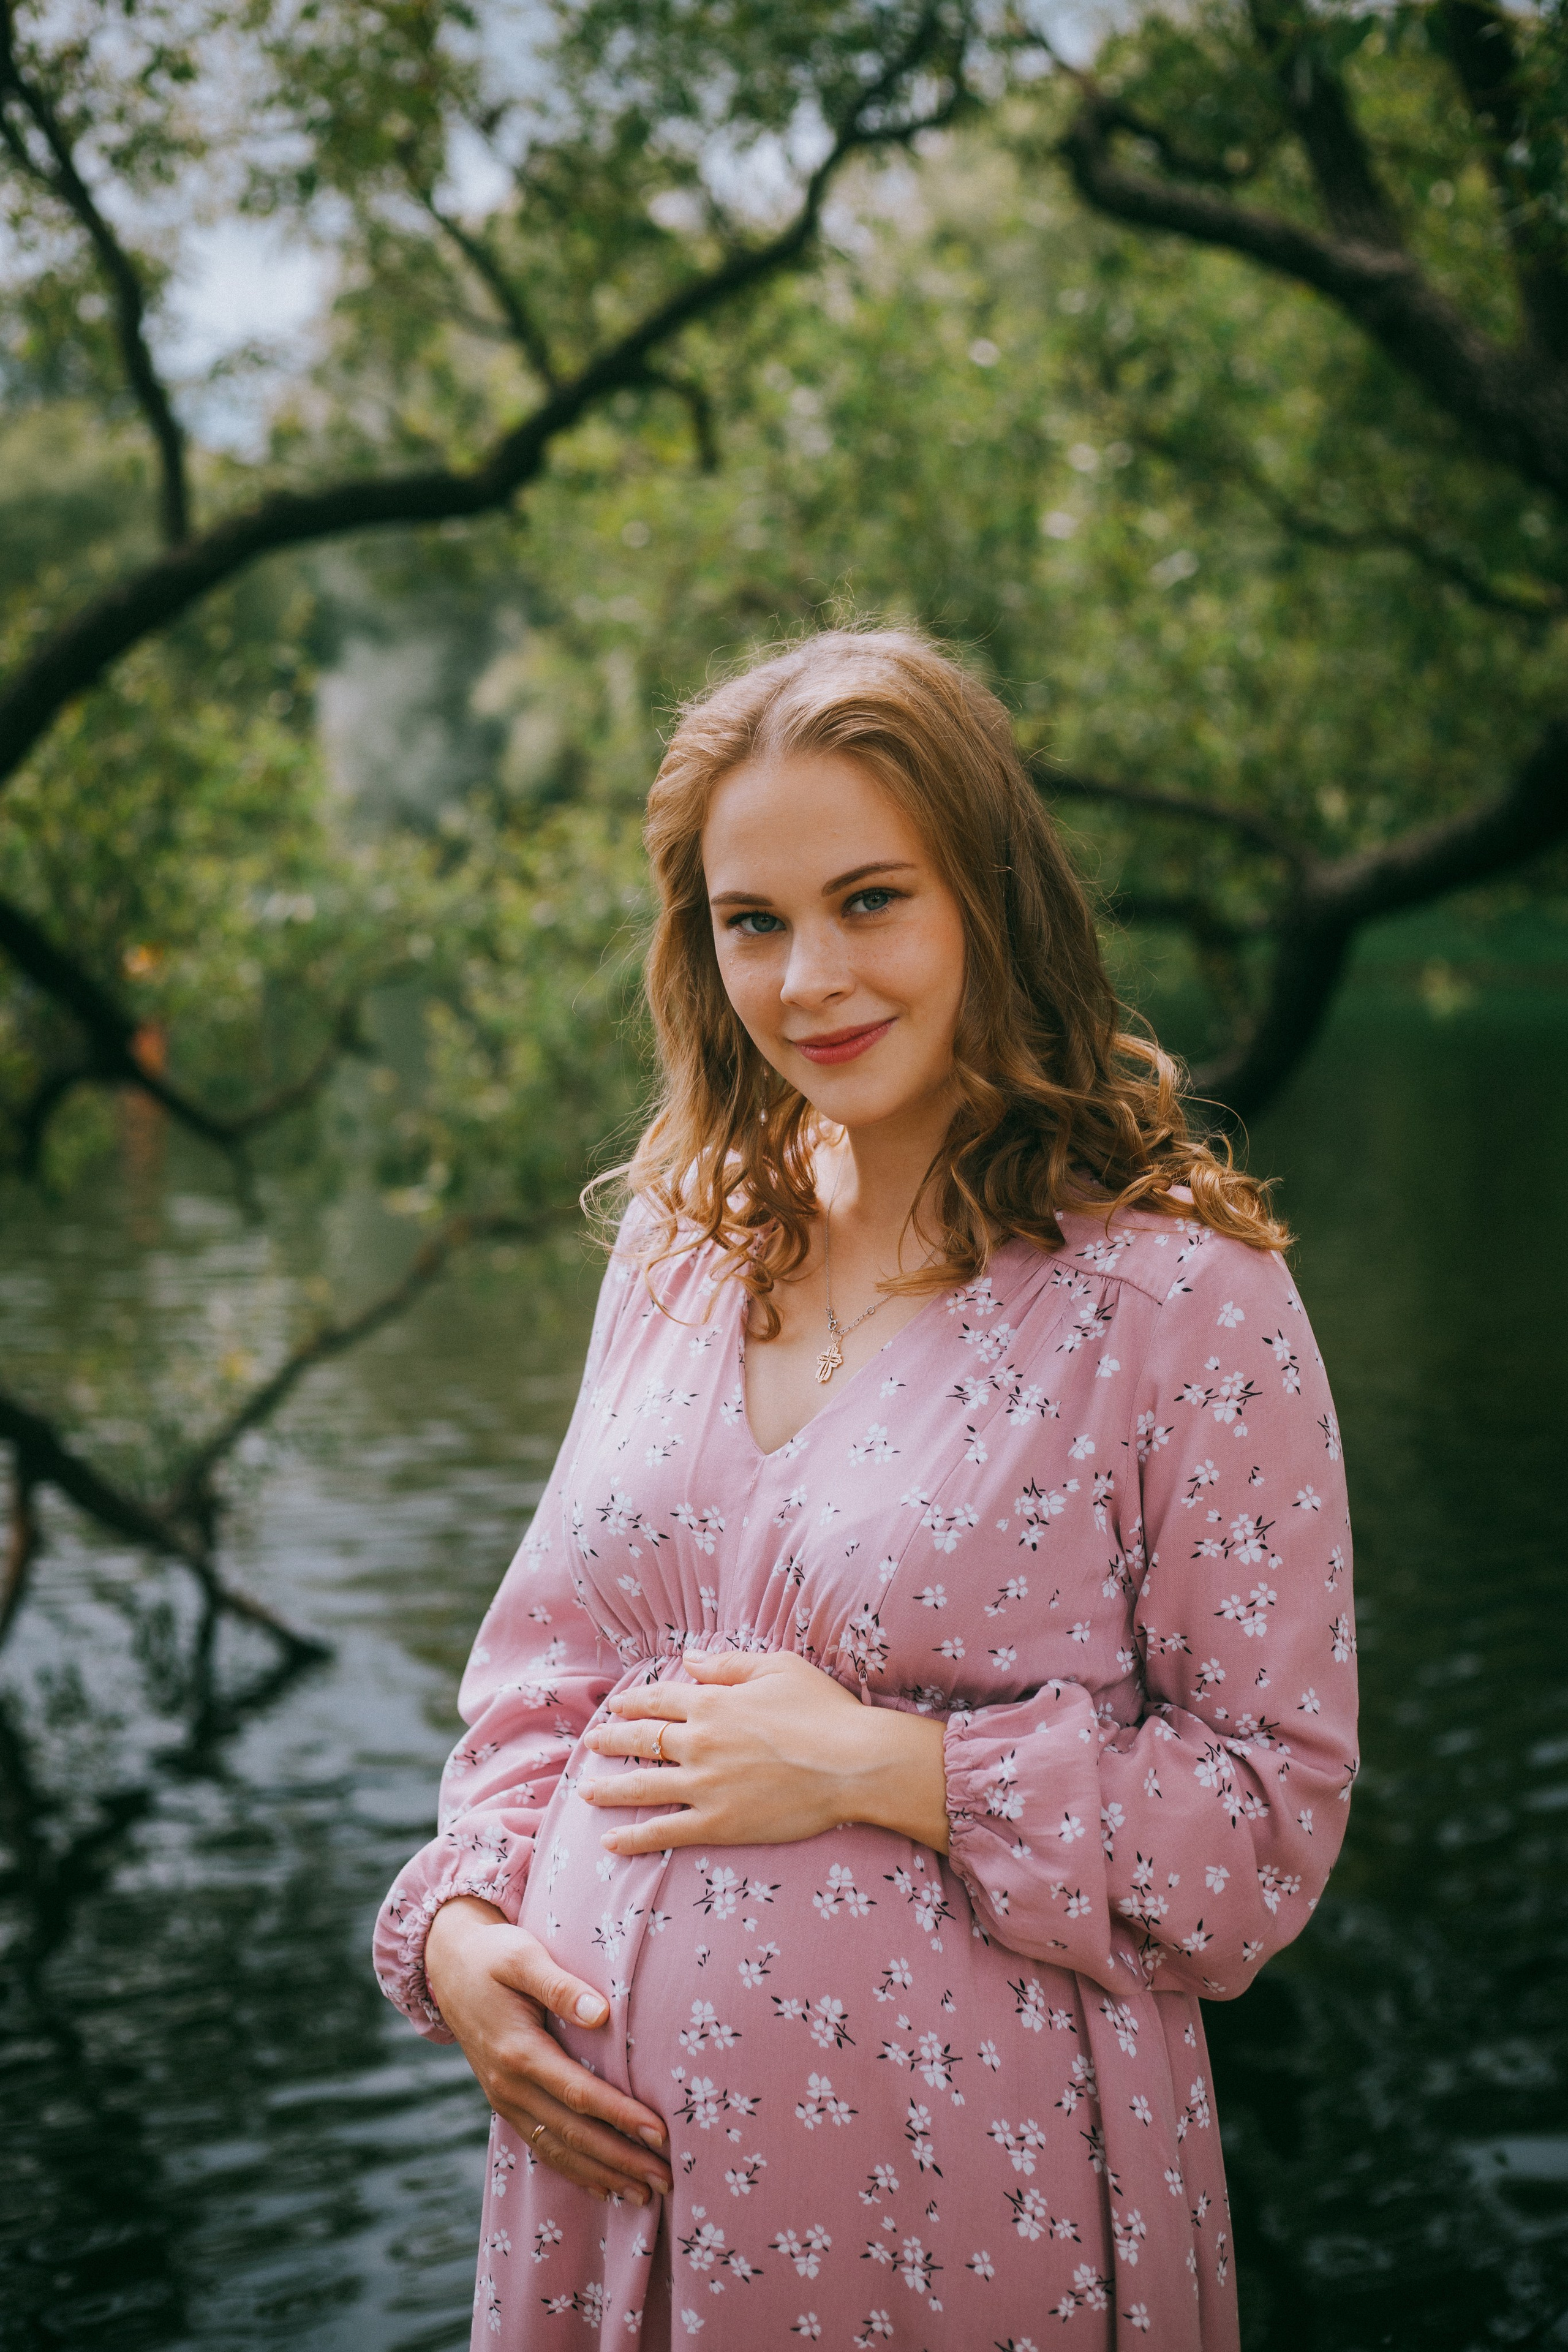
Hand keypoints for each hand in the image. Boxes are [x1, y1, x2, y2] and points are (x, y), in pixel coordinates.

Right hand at [423, 1896, 672, 2204]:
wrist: (448, 1965)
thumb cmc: (494, 1956)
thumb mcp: (523, 1957)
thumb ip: (560, 1986)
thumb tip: (601, 2013)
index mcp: (519, 2052)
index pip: (580, 2095)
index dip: (621, 2117)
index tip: (660, 2134)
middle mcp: (510, 2086)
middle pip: (574, 2134)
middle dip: (622, 2160)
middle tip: (666, 2180)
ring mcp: (505, 2100)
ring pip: (559, 2149)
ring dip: (602, 2175)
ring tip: (645, 2195)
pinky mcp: (506, 2103)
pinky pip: (542, 2147)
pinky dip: (574, 2171)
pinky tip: (601, 2186)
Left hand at [581, 1649, 948, 1857]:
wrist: (852, 1762)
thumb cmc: (823, 1710)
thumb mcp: (777, 1668)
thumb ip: (728, 1664)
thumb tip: (689, 1660)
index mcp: (712, 1702)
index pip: (658, 1699)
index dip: (633, 1702)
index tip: (616, 1705)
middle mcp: (699, 1742)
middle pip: (642, 1740)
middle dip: (611, 1740)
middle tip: (591, 1744)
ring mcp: (705, 1786)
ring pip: (642, 1786)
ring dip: (610, 1788)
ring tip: (587, 1790)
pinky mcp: (718, 1823)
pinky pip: (665, 1832)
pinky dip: (635, 1838)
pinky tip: (611, 1842)